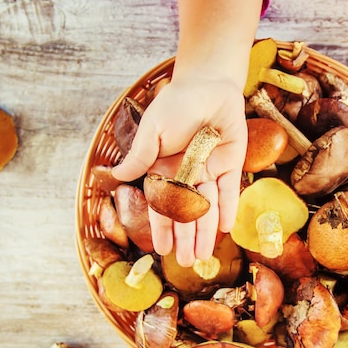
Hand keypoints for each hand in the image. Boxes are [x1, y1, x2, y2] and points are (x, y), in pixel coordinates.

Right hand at [112, 74, 247, 266]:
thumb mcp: (153, 129)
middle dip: (185, 238)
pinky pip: (230, 191)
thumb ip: (140, 155)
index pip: (161, 204)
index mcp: (164, 168)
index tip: (161, 250)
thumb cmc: (176, 104)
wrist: (209, 84)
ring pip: (207, 207)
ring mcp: (209, 170)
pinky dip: (229, 208)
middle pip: (186, 212)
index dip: (162, 228)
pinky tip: (226, 229)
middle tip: (186, 262)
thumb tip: (116, 176)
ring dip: (205, 231)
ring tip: (203, 255)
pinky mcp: (231, 164)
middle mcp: (186, 174)